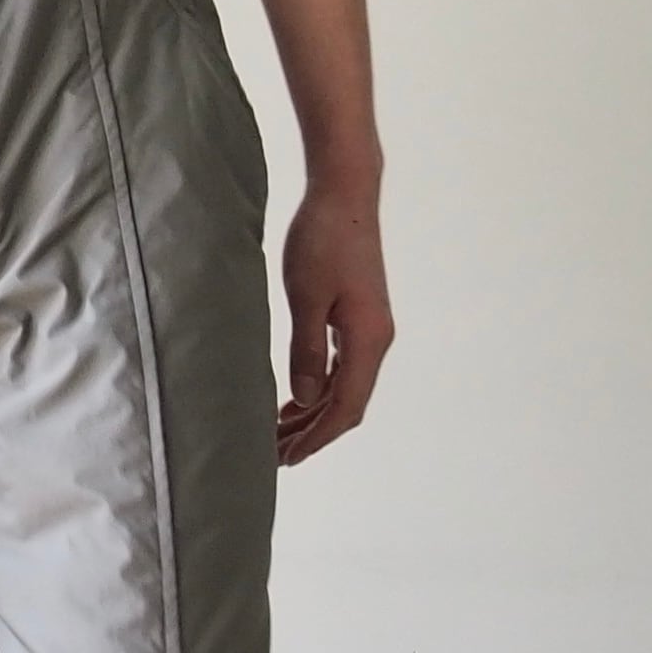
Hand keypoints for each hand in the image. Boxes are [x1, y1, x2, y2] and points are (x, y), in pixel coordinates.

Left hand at [275, 175, 391, 465]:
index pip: (345, 407)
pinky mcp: (359, 319)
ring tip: (278, 434)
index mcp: (367, 340)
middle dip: (313, 434)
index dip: (316, 437)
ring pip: (345, 389)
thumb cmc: (324, 238)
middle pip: (347, 405)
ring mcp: (370, 330)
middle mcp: (376, 340)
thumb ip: (307, 352)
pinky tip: (295, 401)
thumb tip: (305, 400)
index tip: (287, 458)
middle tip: (275, 455)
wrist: (346, 194)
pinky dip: (319, 390)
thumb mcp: (307, 298)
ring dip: (314, 414)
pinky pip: (342, 368)